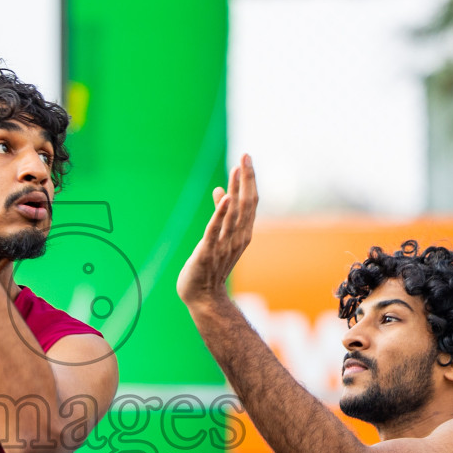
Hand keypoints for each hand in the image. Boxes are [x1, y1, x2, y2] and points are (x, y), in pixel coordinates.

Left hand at [177, 154, 257, 308]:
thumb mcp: (218, 236)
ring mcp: (224, 245)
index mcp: (241, 233)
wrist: (203, 297)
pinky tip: (222, 196)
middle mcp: (237, 237)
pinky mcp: (208, 252)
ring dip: (235, 190)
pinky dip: (219, 213)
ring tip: (236, 169)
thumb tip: (221, 191)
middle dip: (246, 179)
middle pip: (246, 204)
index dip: (249, 180)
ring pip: (233, 214)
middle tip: (246, 155)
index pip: (250, 202)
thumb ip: (220, 214)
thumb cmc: (210, 267)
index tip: (246, 158)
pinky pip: (215, 231)